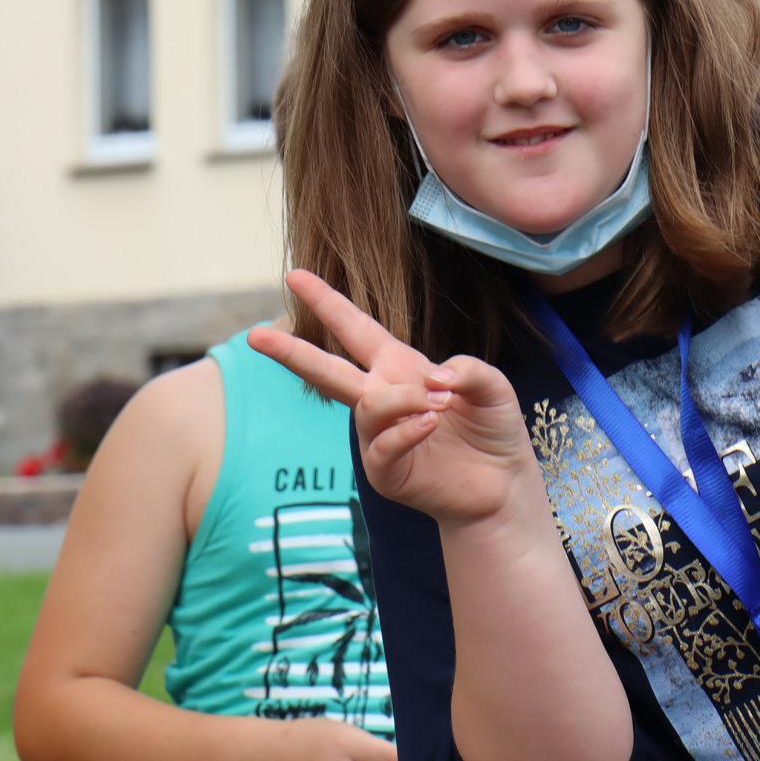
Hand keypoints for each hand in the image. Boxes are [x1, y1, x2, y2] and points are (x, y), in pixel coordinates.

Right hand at [250, 270, 540, 526]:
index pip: (357, 330)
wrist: (504, 484)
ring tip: (439, 402)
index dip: (329, 303)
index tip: (296, 276)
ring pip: (367, 406)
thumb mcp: (492, 386)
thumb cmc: (494, 429)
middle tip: (255, 334)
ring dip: (402, 398)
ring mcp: (379, 437)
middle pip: (327, 370)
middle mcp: (382, 398)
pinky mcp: (386, 472)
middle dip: (292, 351)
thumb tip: (435, 376)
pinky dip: (408, 430)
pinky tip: (431, 424)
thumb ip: (469, 368)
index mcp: (400, 368)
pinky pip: (383, 444)